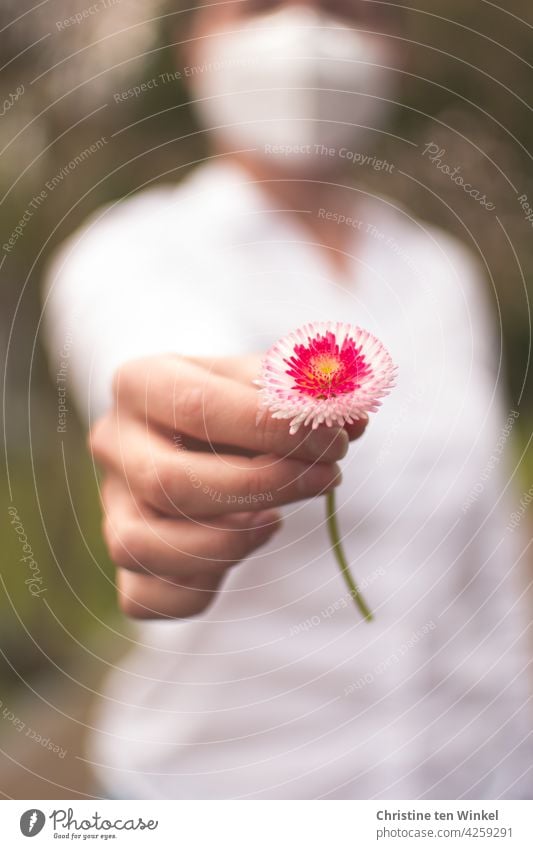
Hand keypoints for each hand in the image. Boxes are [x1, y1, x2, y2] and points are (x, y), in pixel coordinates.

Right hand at [89, 354, 366, 618]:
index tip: (335, 437)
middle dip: (262, 487)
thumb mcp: (271, 382)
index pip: (194, 405)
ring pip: (144, 547)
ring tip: (277, 520)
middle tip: (327, 476)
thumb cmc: (242, 405)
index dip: (271, 427)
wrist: (208, 439)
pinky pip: (143, 599)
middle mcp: (115, 445)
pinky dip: (196, 591)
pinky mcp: (124, 564)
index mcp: (140, 383)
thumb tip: (351, 415)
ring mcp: (112, 508)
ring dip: (227, 542)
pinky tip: (242, 551)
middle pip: (168, 483)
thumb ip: (309, 394)